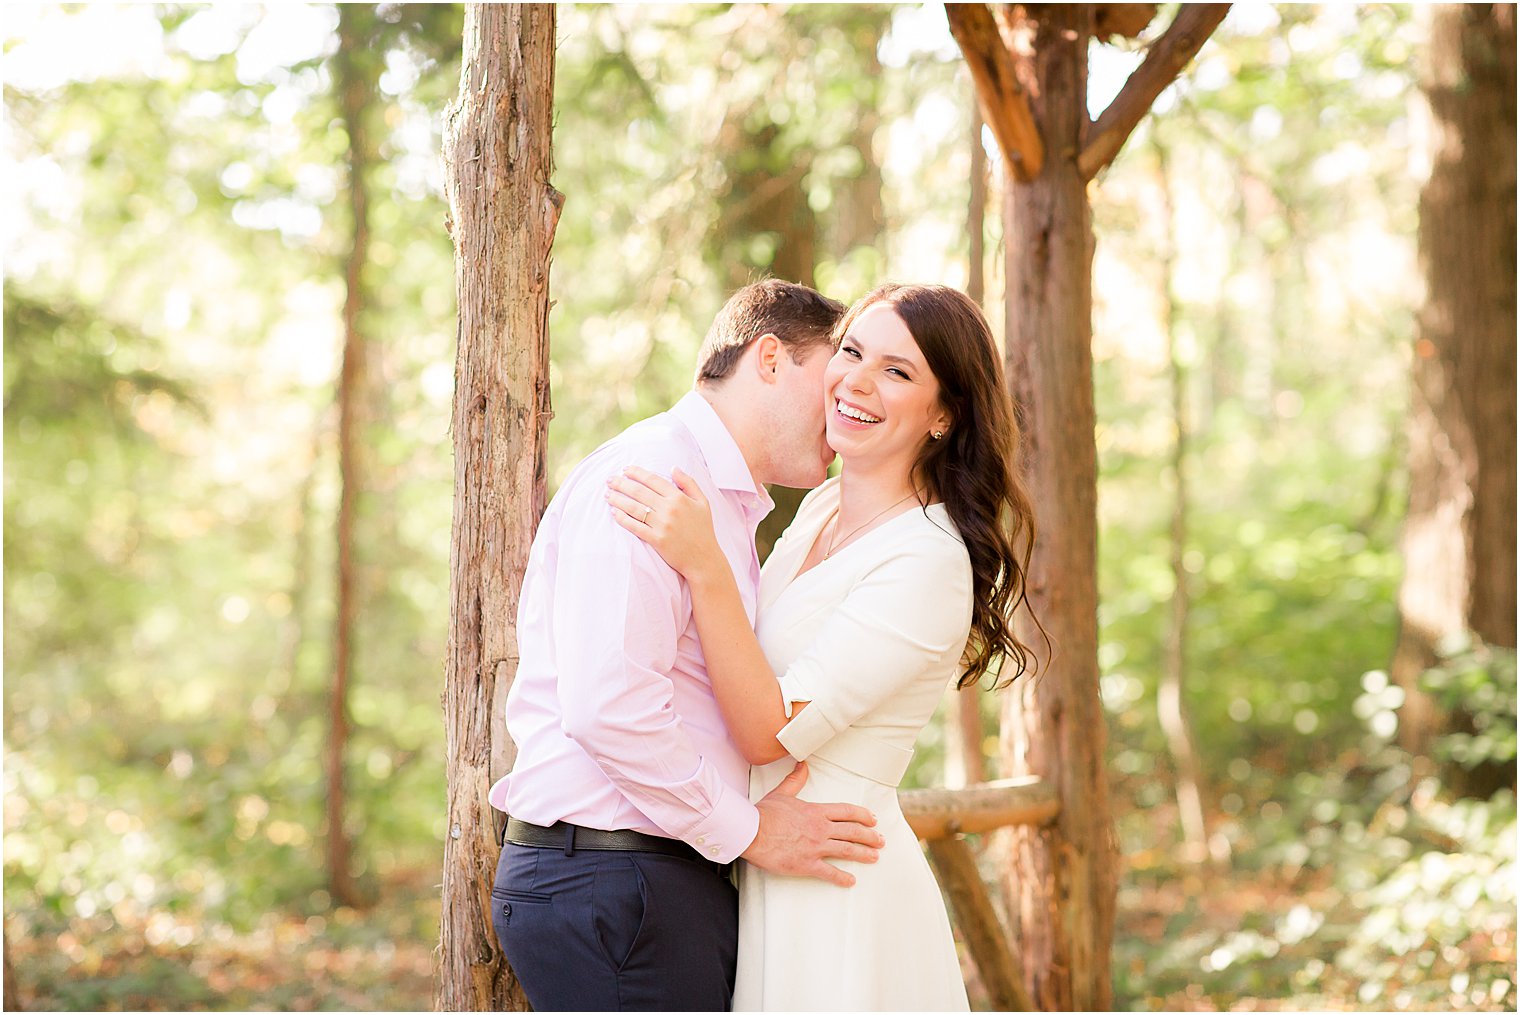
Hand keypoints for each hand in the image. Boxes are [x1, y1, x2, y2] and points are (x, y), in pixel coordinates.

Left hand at [607, 466, 722, 579]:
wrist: (704, 559)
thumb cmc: (703, 530)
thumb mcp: (703, 502)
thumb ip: (689, 483)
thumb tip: (673, 467)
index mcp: (679, 498)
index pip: (653, 480)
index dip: (637, 473)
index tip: (626, 469)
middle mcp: (670, 509)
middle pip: (640, 492)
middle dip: (622, 484)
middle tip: (609, 480)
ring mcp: (663, 525)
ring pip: (634, 508)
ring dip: (618, 499)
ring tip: (608, 495)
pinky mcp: (657, 540)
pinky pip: (635, 527)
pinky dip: (623, 519)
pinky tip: (614, 513)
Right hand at [742, 762, 884, 887]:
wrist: (751, 831)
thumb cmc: (764, 813)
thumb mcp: (782, 793)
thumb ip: (795, 780)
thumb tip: (802, 764)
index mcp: (816, 811)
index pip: (846, 811)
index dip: (863, 815)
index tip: (873, 820)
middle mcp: (820, 828)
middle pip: (852, 831)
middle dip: (870, 836)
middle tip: (881, 840)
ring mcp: (815, 847)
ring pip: (846, 850)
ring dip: (863, 854)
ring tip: (875, 857)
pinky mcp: (806, 864)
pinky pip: (829, 872)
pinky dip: (842, 877)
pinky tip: (851, 881)